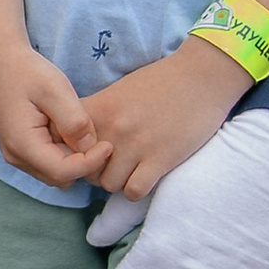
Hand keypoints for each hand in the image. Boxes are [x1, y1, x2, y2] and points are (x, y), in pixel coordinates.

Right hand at [0, 38, 104, 187]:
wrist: (1, 60)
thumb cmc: (27, 72)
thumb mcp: (56, 90)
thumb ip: (75, 122)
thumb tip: (90, 147)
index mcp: (22, 144)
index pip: (63, 171)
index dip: (90, 163)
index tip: (109, 144)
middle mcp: (16, 156)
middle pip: (60, 177)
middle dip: (82, 162)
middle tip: (95, 136)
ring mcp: (17, 155)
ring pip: (56, 172)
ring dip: (73, 157)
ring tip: (77, 128)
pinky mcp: (21, 149)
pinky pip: (49, 162)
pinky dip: (63, 152)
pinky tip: (66, 128)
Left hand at [78, 39, 247, 198]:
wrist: (202, 76)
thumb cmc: (162, 81)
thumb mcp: (121, 89)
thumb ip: (99, 112)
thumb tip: (80, 136)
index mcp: (100, 109)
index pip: (66, 143)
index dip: (74, 152)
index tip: (87, 152)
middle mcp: (113, 129)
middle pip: (86, 170)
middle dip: (97, 171)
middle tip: (113, 163)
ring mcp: (136, 146)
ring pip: (108, 185)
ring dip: (118, 181)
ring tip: (132, 169)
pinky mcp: (160, 160)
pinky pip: (133, 191)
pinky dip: (137, 188)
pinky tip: (147, 175)